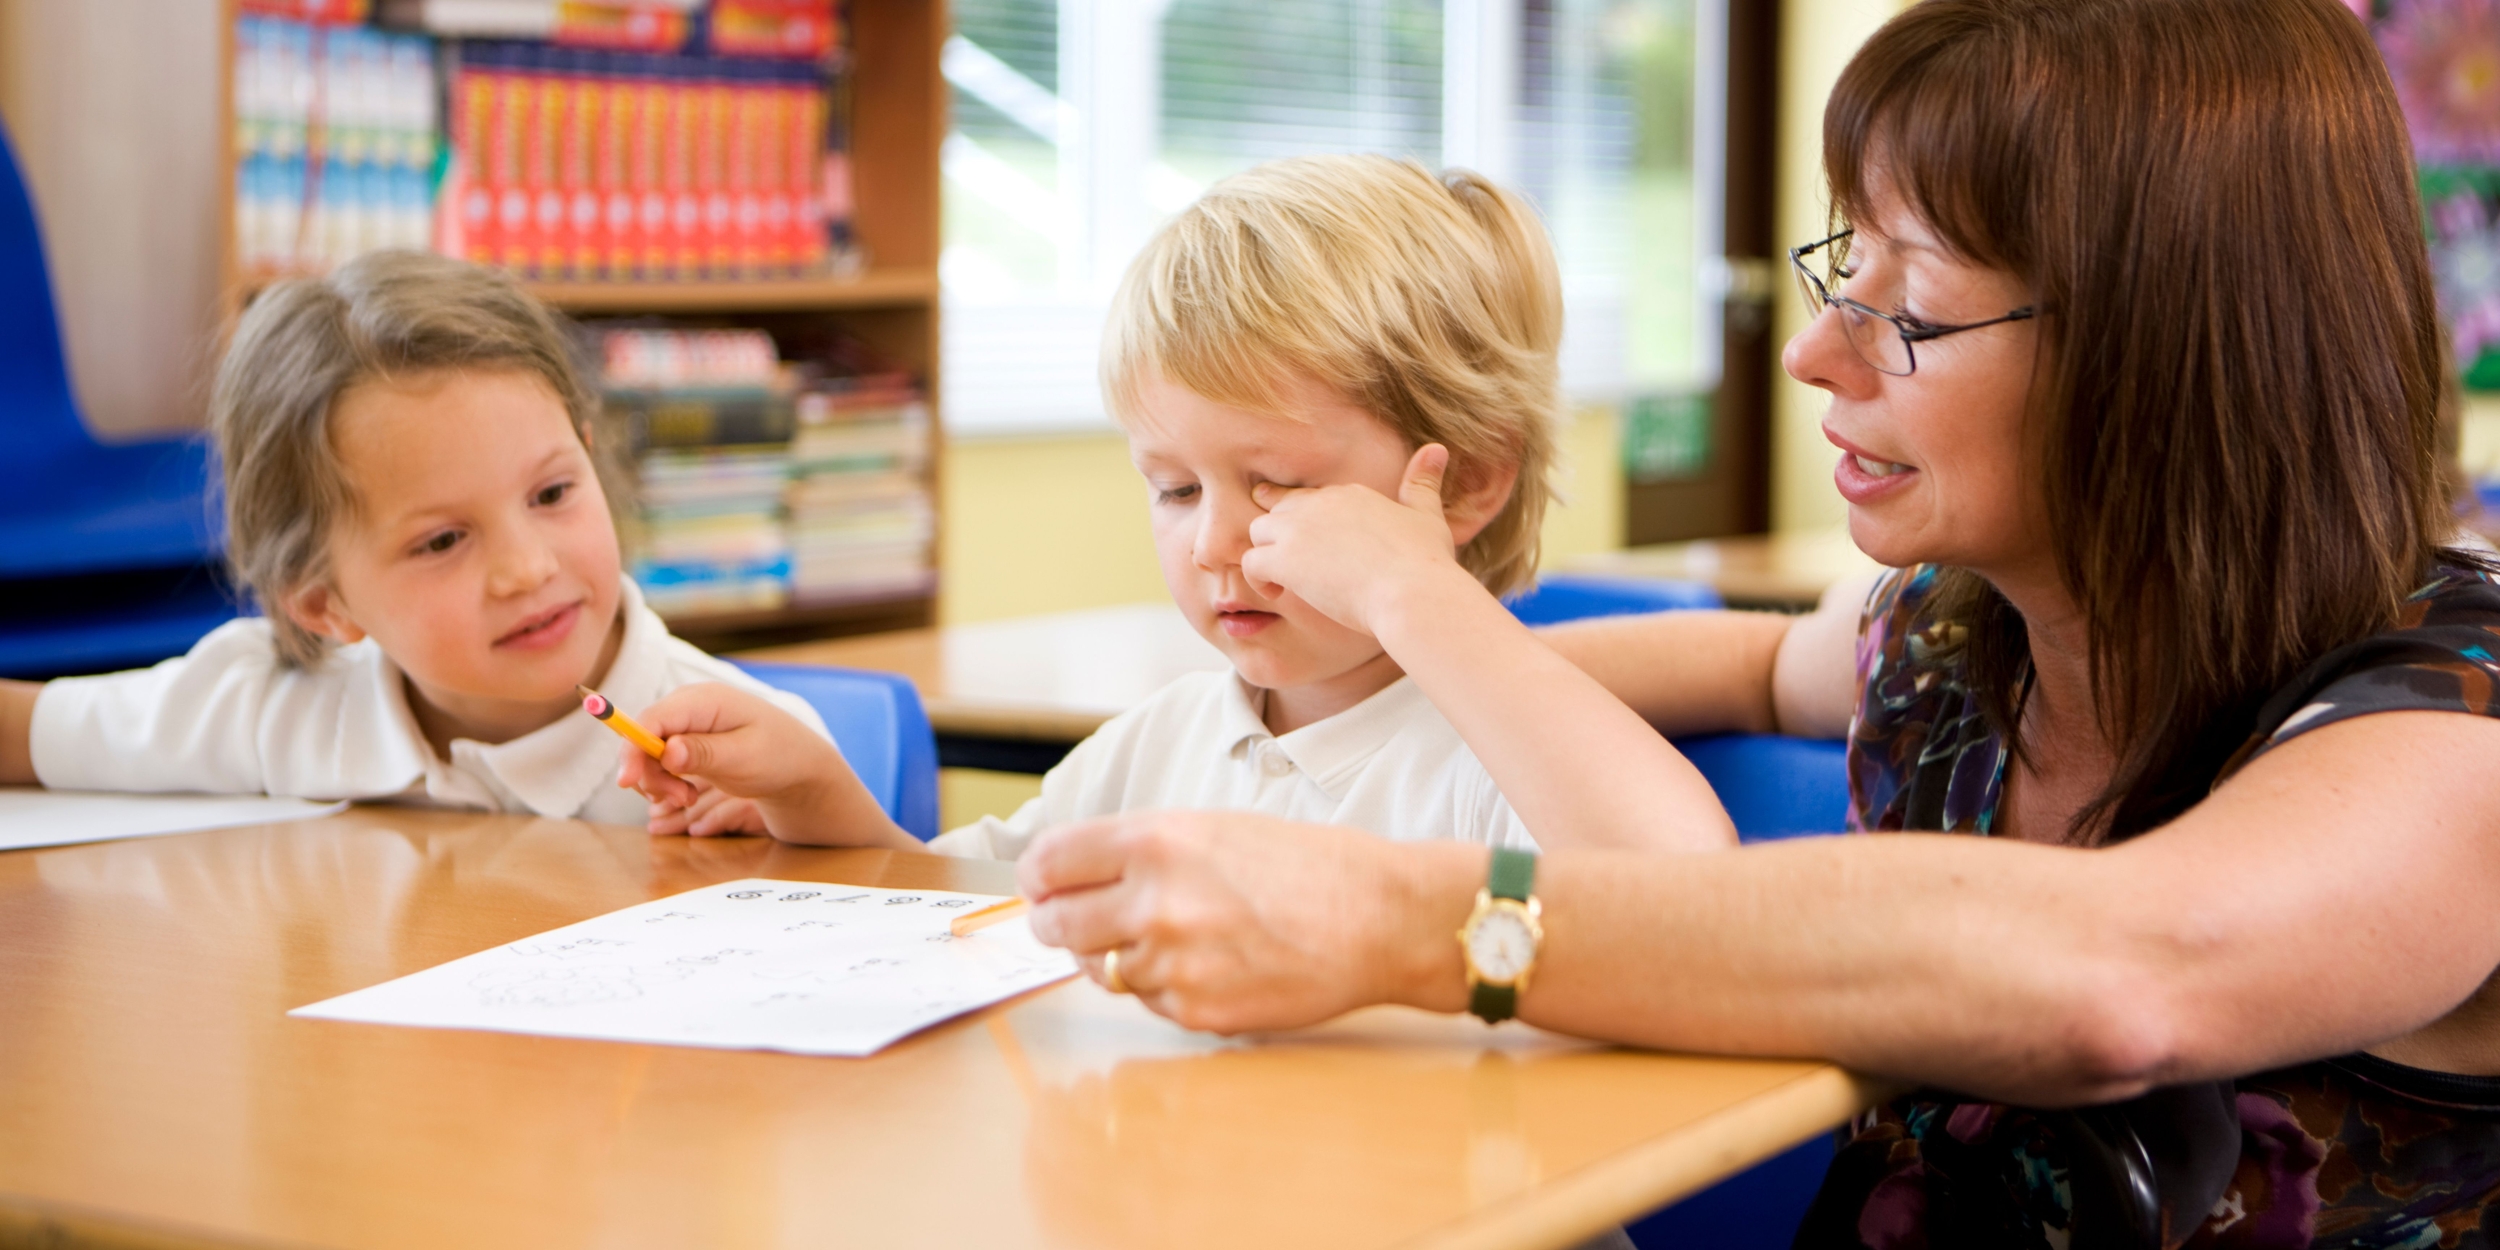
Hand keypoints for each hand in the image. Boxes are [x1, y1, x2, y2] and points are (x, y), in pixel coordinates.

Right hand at [618, 683, 915, 848]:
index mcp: (705, 700)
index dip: (632, 748)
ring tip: (687, 799)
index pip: (653, 718)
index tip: (628, 782)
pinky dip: (665, 781)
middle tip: (679, 800)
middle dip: (650, 773)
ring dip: (658, 781)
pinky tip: (686, 794)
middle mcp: (690, 705)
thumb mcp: (745, 759)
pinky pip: (658, 760)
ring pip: (647, 752)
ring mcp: (687, 722)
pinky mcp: (686, 740)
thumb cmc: (779, 757)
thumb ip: (705, 754)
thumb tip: (667, 751)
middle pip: (643, 736)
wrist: (799, 766)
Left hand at [1017, 810, 1480, 1032]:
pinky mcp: (1196, 1011)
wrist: (1378, 917)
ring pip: (1101, 970)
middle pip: (1056, 926)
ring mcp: (1173, 963)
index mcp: (1155, 841)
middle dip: (1059, 923)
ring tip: (1171, 937)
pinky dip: (1164, 987)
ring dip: (1118, 957)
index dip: (1039, 877)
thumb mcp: (1213, 827)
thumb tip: (1071, 876)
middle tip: (1076, 920)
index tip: (1042, 885)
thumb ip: (1139, 850)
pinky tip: (1208, 964)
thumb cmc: (1305, 865)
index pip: (1049, 864)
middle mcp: (1154, 902)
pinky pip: (1148, 1002)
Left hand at [1243, 444, 1479, 636]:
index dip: (1303, 518)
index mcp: (1351, 493)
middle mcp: (1321, 504)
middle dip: (1282, 536)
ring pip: (1258, 530)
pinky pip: (1251, 563)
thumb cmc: (1425, 562)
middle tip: (1292, 564)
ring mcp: (1300, 529)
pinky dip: (1257, 580)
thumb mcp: (1428, 515)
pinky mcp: (1286, 559)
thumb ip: (1422, 484)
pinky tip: (1277, 593)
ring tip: (1282, 581)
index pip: (1310, 497)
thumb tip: (1437, 448)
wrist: (1413, 592)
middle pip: (1280, 509)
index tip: (1306, 540)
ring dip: (1266, 554)